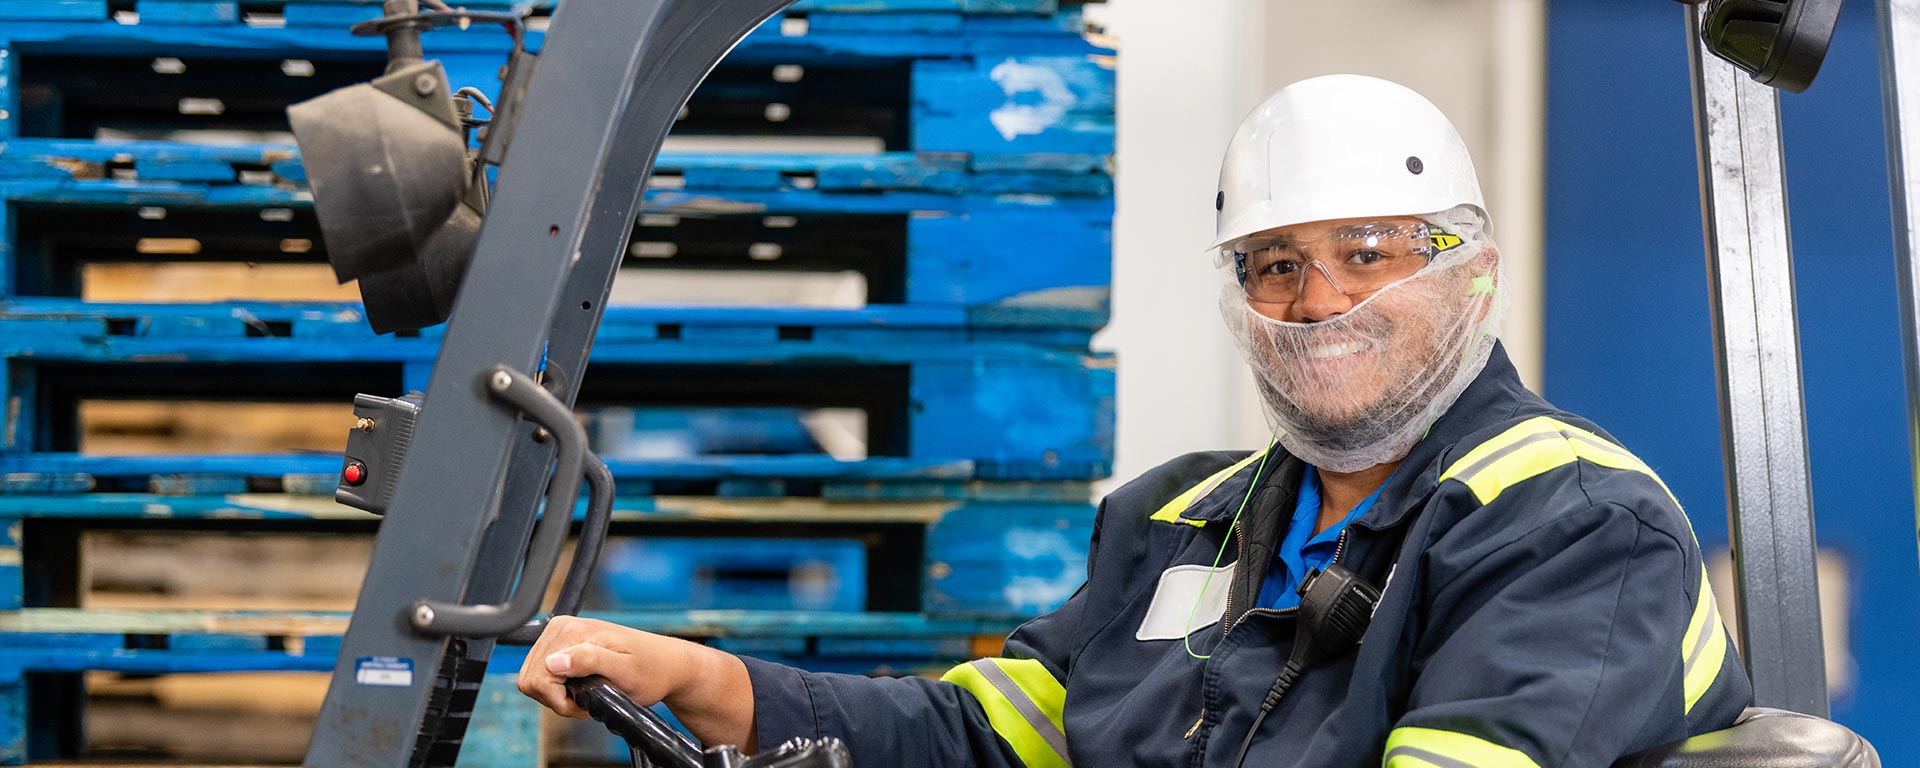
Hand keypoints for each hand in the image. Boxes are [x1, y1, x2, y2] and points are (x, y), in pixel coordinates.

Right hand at [515, 615, 757, 748]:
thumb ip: (589, 662)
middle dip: (555, 698)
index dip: (559, 700)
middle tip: (585, 700)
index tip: (584, 703)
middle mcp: (563, 627)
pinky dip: (557, 687)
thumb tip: (554, 661)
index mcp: (573, 631)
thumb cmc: (652, 670)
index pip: (538, 676)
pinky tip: (580, 686)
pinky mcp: (564, 642)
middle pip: (531, 677)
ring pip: (533, 676)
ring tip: (586, 694)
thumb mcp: (624, 671)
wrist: (667, 664)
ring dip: (556, 694)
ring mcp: (562, 633)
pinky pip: (542, 672)